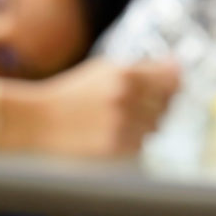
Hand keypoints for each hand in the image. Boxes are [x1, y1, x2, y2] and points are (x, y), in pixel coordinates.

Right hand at [29, 59, 179, 156]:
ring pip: (155, 126)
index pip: (171, 79)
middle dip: (153, 105)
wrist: (37, 121)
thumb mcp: (102, 71)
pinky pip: (141, 144)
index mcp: (124, 74)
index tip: (165, 86)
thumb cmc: (70, 95)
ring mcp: (122, 124)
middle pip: (166, 104)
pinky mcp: (115, 147)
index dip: (172, 83)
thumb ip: (142, 69)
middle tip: (127, 105)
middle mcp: (126, 98)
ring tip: (114, 119)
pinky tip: (108, 132)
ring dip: (142, 123)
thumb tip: (178, 68)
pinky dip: (130, 139)